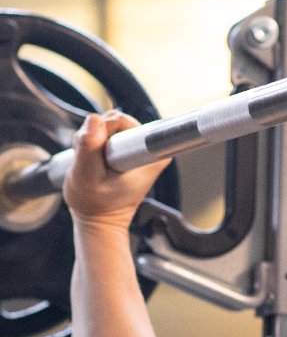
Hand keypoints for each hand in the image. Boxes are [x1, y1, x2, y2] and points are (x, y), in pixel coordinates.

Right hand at [63, 109, 170, 229]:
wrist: (101, 218)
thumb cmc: (94, 203)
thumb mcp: (85, 177)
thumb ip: (90, 146)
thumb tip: (94, 118)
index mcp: (150, 158)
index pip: (131, 124)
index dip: (109, 127)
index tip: (106, 149)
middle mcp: (152, 149)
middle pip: (116, 120)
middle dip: (96, 134)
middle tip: (92, 160)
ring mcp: (141, 146)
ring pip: (110, 123)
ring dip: (93, 139)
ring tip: (93, 163)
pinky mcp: (131, 146)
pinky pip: (109, 130)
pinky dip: (96, 141)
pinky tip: (95, 159)